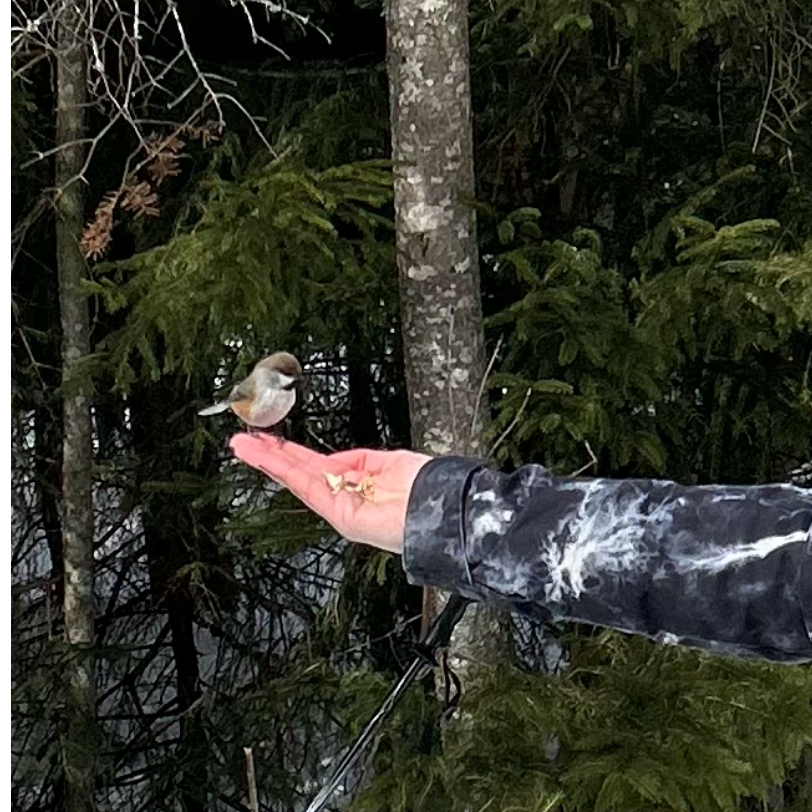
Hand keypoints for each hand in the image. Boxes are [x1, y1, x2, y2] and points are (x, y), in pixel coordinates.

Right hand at [229, 434, 432, 553]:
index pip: (315, 466)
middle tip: (243, 442)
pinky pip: (308, 487)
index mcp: (354, 486)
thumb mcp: (388, 463)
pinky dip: (285, 470)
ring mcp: (339, 508)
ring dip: (268, 460)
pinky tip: (267, 458)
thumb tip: (336, 460)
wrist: (442, 508)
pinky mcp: (340, 515)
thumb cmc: (425, 489)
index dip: (291, 453)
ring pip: (296, 479)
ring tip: (243, 446)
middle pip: (299, 473)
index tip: (269, 441)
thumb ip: (359, 461)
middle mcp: (343, 499)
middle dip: (270, 456)